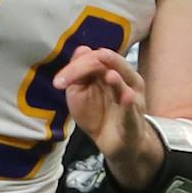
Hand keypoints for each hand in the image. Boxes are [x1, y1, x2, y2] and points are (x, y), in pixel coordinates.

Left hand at [54, 46, 149, 174]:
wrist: (114, 143)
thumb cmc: (98, 113)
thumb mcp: (80, 92)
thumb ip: (78, 73)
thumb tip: (82, 49)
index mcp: (111, 70)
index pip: (94, 58)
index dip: (75, 66)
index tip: (58, 82)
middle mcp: (125, 80)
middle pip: (109, 64)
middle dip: (89, 66)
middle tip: (71, 74)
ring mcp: (132, 99)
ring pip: (125, 85)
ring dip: (117, 81)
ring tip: (109, 76)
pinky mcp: (133, 120)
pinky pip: (131, 111)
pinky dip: (128, 104)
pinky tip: (126, 98)